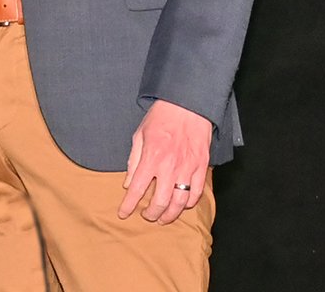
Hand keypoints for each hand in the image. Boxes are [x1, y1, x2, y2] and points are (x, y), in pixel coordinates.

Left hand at [119, 99, 212, 223]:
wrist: (186, 107)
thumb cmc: (160, 119)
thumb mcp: (138, 136)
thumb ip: (134, 162)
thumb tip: (129, 183)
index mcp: (151, 158)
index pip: (137, 188)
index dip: (128, 205)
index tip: (123, 213)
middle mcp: (170, 166)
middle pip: (161, 201)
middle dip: (152, 214)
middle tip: (146, 216)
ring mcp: (188, 168)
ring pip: (181, 202)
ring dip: (171, 214)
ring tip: (163, 218)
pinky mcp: (202, 167)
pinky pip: (197, 192)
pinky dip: (189, 203)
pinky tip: (182, 205)